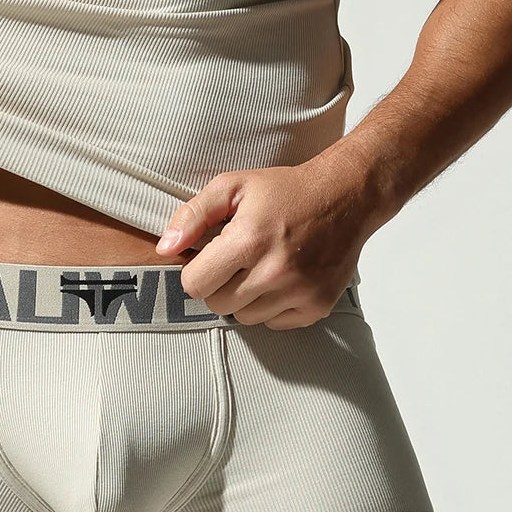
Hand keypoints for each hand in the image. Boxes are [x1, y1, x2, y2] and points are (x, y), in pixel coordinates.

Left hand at [154, 154, 379, 329]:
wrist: (347, 196)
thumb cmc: (285, 191)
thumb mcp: (233, 187)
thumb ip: (192, 215)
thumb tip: (164, 249)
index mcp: (248, 240)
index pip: (195, 285)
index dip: (197, 271)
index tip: (211, 258)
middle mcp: (274, 271)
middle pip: (217, 305)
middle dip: (220, 285)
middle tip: (238, 262)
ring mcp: (299, 292)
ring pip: (245, 318)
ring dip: (246, 298)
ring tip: (262, 268)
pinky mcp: (317, 306)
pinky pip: (275, 324)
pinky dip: (273, 307)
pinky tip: (283, 280)